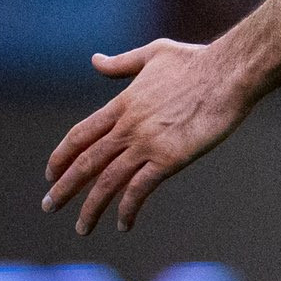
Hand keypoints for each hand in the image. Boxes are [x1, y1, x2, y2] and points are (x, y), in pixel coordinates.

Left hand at [42, 40, 252, 233]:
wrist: (231, 73)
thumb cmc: (198, 61)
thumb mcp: (154, 54)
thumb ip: (122, 63)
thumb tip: (95, 60)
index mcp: (122, 104)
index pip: (80, 136)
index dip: (61, 157)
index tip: (50, 174)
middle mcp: (128, 127)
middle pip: (86, 164)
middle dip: (64, 189)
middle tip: (50, 206)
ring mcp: (147, 144)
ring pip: (107, 182)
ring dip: (90, 208)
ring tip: (82, 227)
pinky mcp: (169, 158)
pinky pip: (140, 190)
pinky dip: (128, 209)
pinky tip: (123, 224)